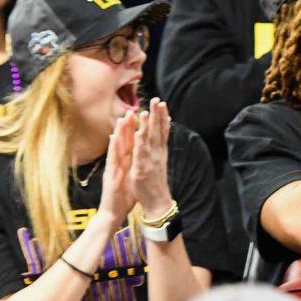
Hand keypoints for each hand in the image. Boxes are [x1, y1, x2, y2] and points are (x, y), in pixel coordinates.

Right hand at [97, 113, 137, 223]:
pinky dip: (113, 149)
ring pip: (117, 148)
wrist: (112, 214)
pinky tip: (114, 139)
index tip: (141, 118)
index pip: (132, 144)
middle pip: (124, 143)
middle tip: (131, 111)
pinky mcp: (110, 176)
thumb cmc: (122, 197)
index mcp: (126, 164)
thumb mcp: (131, 178)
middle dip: (127, 127)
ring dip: (119, 133)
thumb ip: (133, 167)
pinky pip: (112, 160)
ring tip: (122, 119)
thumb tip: (139, 158)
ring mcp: (113, 168)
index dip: (136, 131)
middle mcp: (119, 164)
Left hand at [130, 99, 173, 219]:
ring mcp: (150, 160)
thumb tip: (161, 139)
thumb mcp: (159, 163)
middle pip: (158, 131)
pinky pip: (140, 153)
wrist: (157, 201)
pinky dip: (140, 142)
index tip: (162, 104)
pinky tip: (138, 132)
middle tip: (157, 100)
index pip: (162, 131)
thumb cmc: (155, 182)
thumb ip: (159, 150)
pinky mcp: (142, 168)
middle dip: (157, 115)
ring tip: (147, 111)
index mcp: (160, 152)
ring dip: (148, 125)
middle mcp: (157, 154)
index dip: (162, 117)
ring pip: (149, 139)